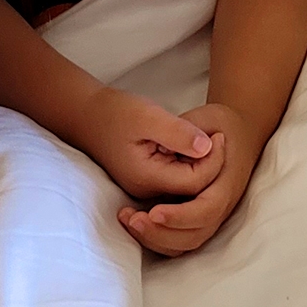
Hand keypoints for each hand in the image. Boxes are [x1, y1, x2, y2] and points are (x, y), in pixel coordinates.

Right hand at [74, 86, 219, 206]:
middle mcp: (148, 193)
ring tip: (205, 141)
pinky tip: (191, 148)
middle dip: (211, 166)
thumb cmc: (116, 112)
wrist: (87, 116)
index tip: (219, 134)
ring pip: (188, 192)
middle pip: (195, 192)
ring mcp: (147, 192)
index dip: (214, 160)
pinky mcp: (149, 185)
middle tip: (217, 136)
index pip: (196, 182)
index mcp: (148, 178)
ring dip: (202, 168)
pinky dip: (191, 168)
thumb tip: (207, 147)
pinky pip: (179, 186)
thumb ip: (177, 132)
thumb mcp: (148, 115)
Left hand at [118, 103, 264, 256]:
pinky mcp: (199, 217)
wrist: (238, 131)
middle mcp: (223, 203)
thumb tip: (168, 150)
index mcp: (227, 180)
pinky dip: (159, 240)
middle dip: (162, 233)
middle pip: (197, 234)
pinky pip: (181, 241)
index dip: (181, 215)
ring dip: (157, 239)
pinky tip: (136, 224)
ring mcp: (213, 214)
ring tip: (129, 221)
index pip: (208, 209)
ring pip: (188, 243)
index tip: (152, 211)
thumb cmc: (219, 124)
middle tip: (133, 219)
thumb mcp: (205, 117)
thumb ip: (187, 130)